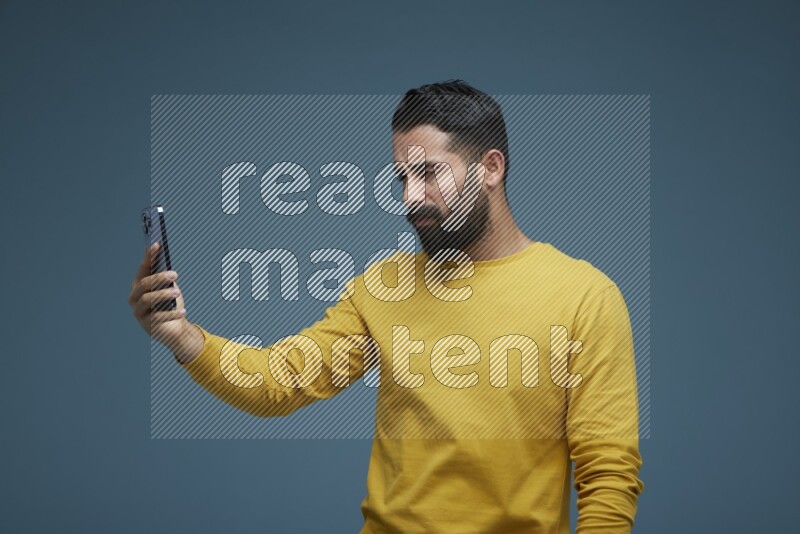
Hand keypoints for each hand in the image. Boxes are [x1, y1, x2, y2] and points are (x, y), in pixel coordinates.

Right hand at [128, 243, 201, 361]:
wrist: (174, 328)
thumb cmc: (170, 304)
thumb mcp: (169, 288)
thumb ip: (166, 277)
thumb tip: (167, 261)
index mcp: (139, 284)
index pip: (143, 268)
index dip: (149, 256)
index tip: (157, 245)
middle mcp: (134, 297)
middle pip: (144, 284)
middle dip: (159, 277)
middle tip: (175, 274)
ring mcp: (138, 311)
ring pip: (148, 299)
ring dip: (163, 294)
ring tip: (177, 292)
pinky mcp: (146, 324)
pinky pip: (158, 317)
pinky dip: (171, 314)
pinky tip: (183, 311)